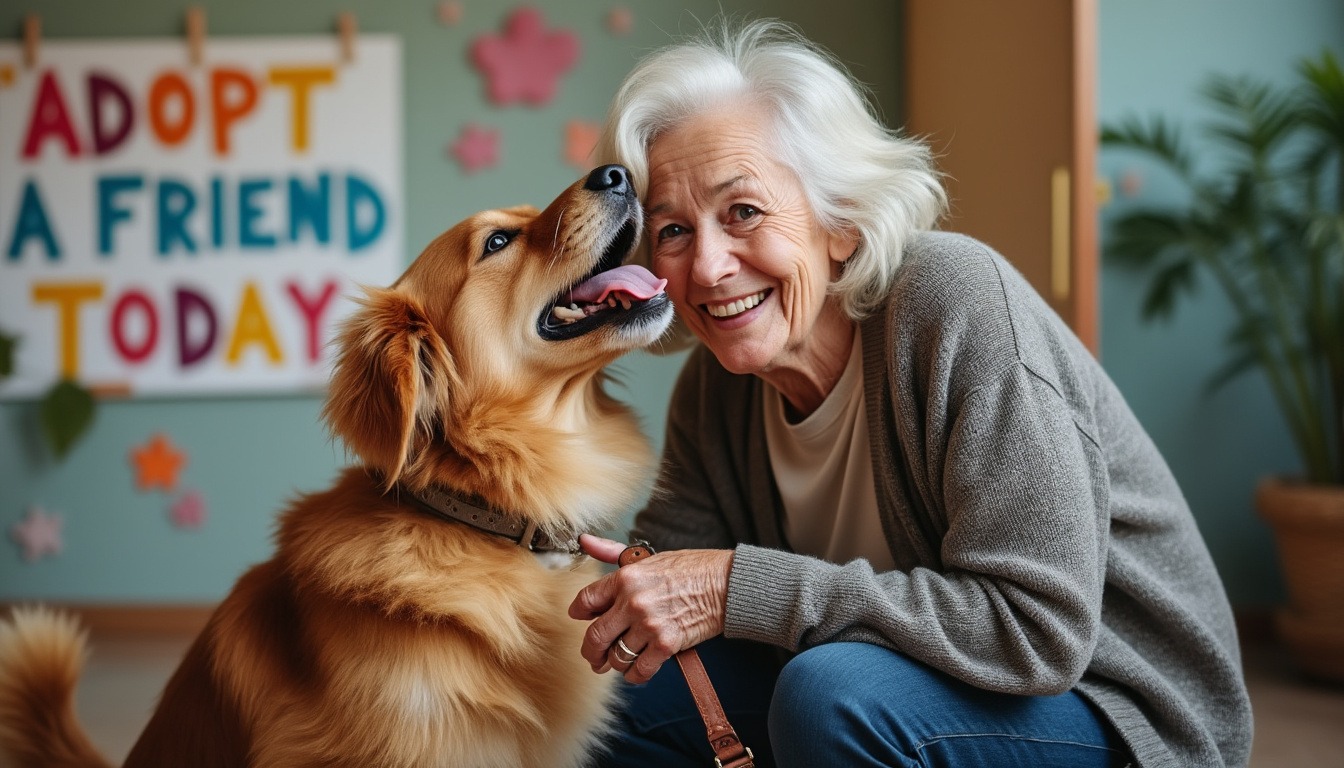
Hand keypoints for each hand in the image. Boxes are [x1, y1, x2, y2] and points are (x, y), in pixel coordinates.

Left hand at [568, 534, 732, 683]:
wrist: (725, 584)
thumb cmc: (689, 569)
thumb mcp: (647, 557)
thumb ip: (611, 551)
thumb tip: (583, 540)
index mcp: (625, 578)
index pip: (585, 601)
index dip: (580, 614)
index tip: (583, 619)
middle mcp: (632, 602)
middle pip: (595, 637)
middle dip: (591, 652)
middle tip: (594, 658)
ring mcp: (649, 625)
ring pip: (616, 657)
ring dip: (616, 663)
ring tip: (621, 661)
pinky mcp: (666, 644)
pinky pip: (639, 670)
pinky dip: (635, 675)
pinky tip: (637, 670)